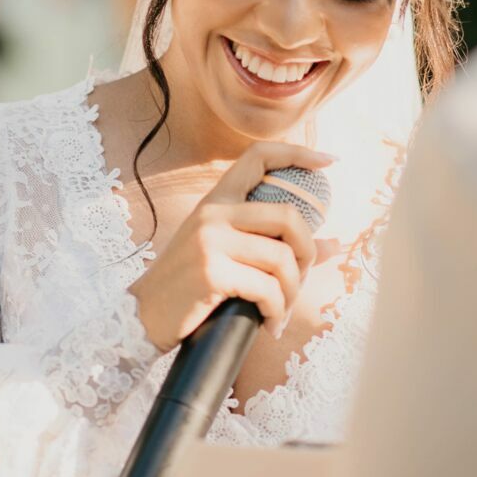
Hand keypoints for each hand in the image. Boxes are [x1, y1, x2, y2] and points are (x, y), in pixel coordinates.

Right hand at [130, 142, 332, 352]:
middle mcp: (213, 212)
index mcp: (217, 200)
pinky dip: (276, 310)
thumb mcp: (226, 253)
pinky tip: (269, 324)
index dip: (297, 153)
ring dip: (292, 292)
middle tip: (302, 278)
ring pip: (282, 258)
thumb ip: (273, 243)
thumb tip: (334, 244)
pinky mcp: (212, 272)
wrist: (142, 317)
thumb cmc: (190, 286)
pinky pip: (267, 289)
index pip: (259, 156)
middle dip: (308, 252)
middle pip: (288, 216)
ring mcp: (211, 241)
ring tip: (281, 310)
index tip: (328, 162)